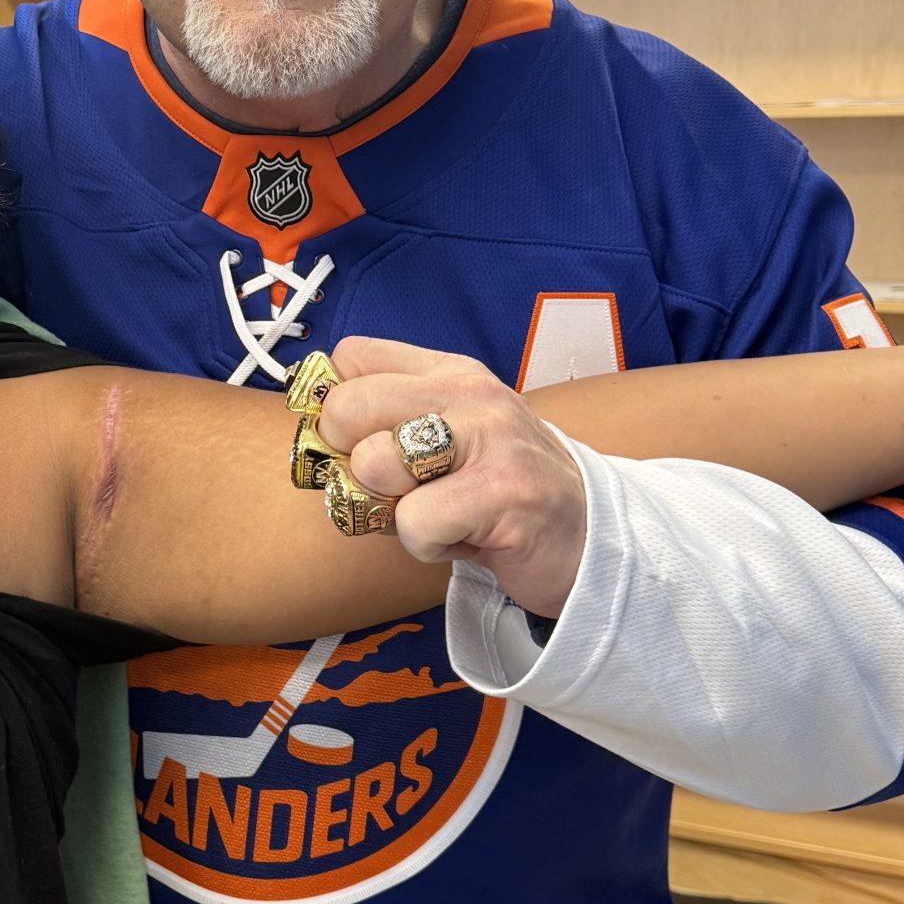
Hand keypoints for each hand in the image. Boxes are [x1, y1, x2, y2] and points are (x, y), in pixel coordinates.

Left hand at [316, 336, 586, 619]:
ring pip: (374, 464)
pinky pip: (414, 523)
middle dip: (350, 460)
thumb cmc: (501, 492)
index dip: (336, 410)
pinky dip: (426, 546)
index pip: (351, 358)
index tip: (359, 444)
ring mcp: (491, 439)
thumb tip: (312, 433)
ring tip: (436, 513)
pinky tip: (462, 539)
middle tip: (394, 487)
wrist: (591, 539)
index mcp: (450, 372)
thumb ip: (388, 425)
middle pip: (347, 407)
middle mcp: (470, 393)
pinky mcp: (503, 493)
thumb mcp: (449, 440)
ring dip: (392, 509)